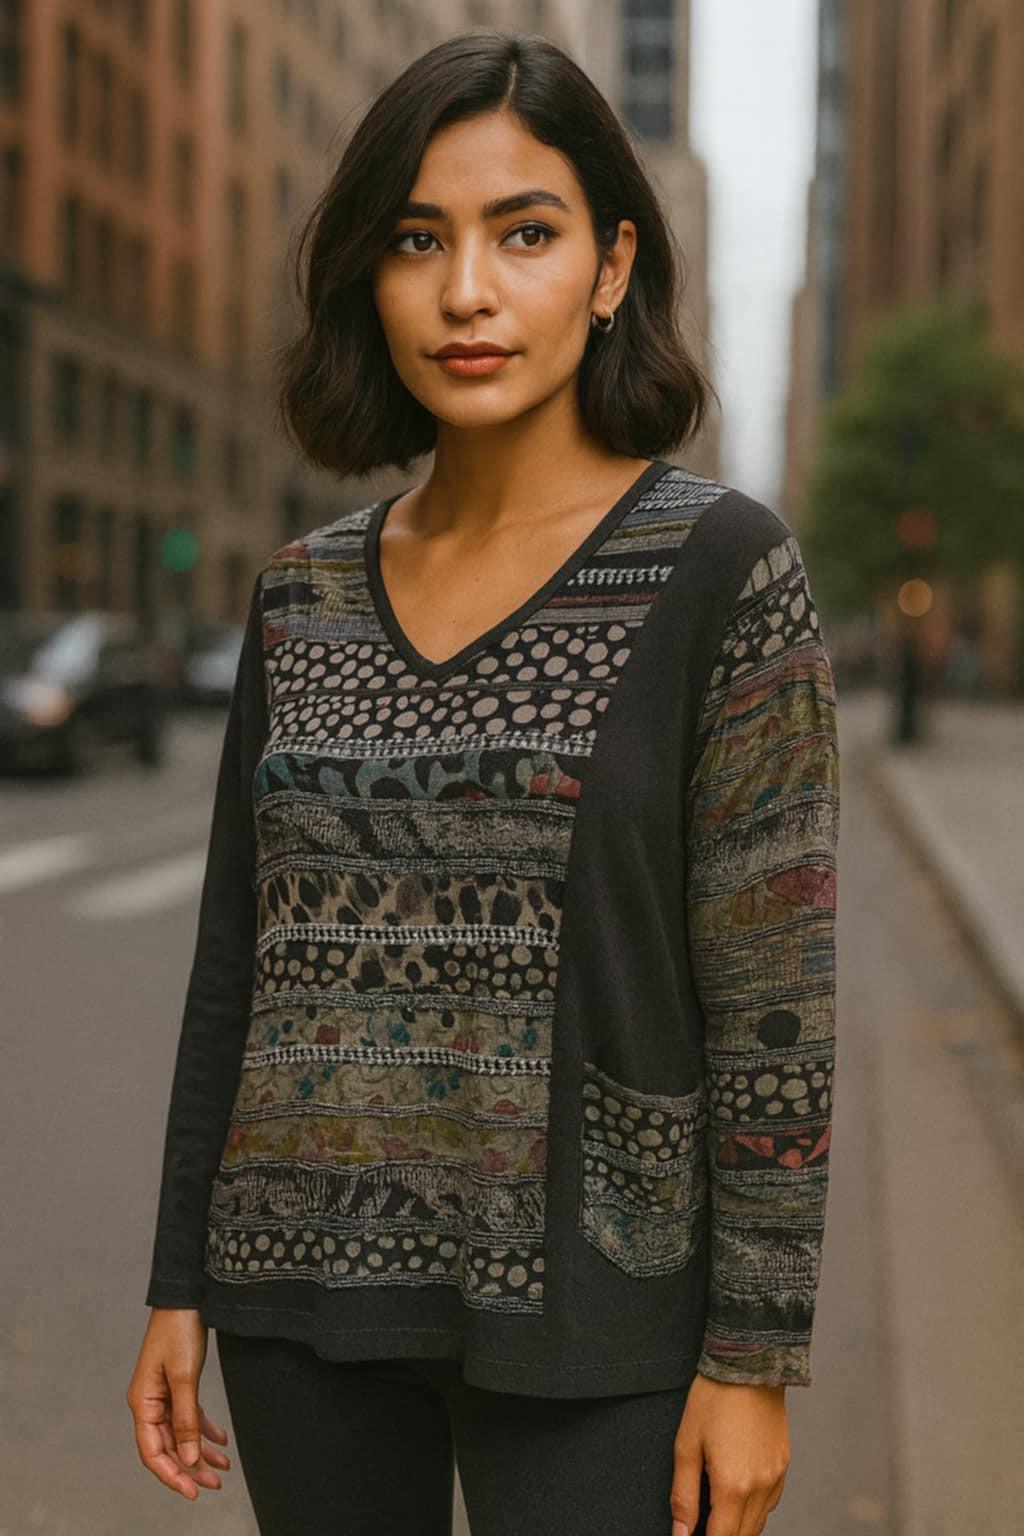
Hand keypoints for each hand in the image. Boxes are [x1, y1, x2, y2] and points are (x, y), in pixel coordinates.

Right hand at [126, 1308, 231, 1499]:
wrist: (187, 1295)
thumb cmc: (179, 1329)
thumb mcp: (185, 1376)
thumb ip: (186, 1419)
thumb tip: (188, 1459)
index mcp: (143, 1402)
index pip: (153, 1452)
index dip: (171, 1475)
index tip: (192, 1492)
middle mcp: (150, 1402)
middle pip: (169, 1446)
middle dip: (191, 1468)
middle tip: (214, 1485)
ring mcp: (164, 1393)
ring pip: (181, 1433)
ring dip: (200, 1452)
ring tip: (222, 1468)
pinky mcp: (178, 1383)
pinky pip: (189, 1415)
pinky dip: (204, 1429)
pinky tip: (221, 1440)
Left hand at [670, 1375, 789, 1535]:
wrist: (750, 1364)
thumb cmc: (714, 1398)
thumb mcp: (686, 1444)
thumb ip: (683, 1494)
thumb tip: (680, 1532)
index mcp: (733, 1484)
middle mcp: (760, 1486)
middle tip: (702, 1524)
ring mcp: (776, 1476)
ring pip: (758, 1524)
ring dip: (738, 1527)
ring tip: (716, 1513)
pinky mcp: (784, 1465)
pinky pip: (770, 1503)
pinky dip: (754, 1510)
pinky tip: (738, 1496)